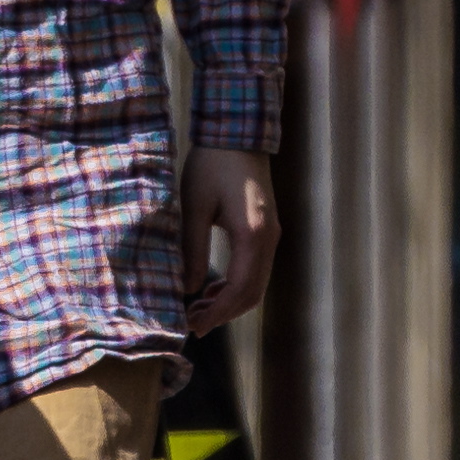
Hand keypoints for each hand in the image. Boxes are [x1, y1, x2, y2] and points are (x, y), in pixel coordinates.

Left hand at [188, 143, 276, 328]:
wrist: (238, 133)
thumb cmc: (212, 165)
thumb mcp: (193, 206)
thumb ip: (192, 248)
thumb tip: (190, 288)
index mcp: (252, 235)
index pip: (240, 289)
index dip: (217, 313)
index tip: (193, 326)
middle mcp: (268, 239)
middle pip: (252, 293)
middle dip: (224, 314)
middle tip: (193, 325)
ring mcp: (270, 235)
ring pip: (255, 284)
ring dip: (229, 302)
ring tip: (198, 310)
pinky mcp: (265, 230)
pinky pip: (255, 269)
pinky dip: (236, 285)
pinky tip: (212, 289)